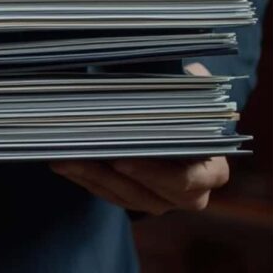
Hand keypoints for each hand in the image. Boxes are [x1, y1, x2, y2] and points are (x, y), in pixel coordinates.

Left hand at [49, 62, 228, 214]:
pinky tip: (62, 162)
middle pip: (147, 193)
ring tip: (64, 157)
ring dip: (90, 176)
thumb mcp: (196, 101)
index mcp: (210, 172)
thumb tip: (189, 70)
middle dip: (110, 176)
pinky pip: (107, 195)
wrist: (185, 137)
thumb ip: (193, 89)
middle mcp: (188, 195)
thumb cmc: (191, 117)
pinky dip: (85, 179)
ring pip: (122, 195)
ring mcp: (160, 202)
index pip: (184, 180)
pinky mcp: (134, 202)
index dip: (153, 172)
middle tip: (82, 156)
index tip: (122, 160)